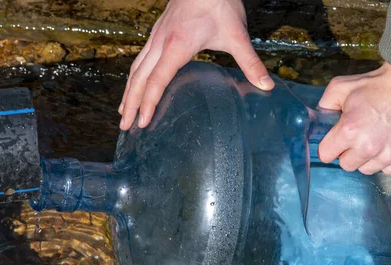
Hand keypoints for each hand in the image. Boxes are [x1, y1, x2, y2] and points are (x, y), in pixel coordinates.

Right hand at [118, 0, 273, 129]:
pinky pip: (140, 58)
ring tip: (123, 112)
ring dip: (129, 91)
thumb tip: (267, 85)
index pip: (158, 80)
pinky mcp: (158, 32)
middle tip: (124, 127)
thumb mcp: (237, 35)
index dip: (149, 103)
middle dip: (131, 104)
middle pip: (140, 78)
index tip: (143, 122)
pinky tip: (134, 85)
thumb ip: (250, 62)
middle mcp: (161, 41)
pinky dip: (134, 76)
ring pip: (136, 68)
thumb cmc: (220, 3)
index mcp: (178, 45)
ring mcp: (156, 36)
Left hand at [317, 63, 390, 174]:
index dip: (331, 145)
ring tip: (378, 137)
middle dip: (349, 152)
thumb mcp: (341, 87)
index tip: (338, 138)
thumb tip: (318, 122)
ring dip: (369, 157)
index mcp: (349, 130)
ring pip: (368, 169)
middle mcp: (369, 147)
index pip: (326, 155)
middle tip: (360, 135)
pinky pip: (389, 169)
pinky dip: (389, 159)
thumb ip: (324, 106)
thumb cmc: (378, 84)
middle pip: (347, 165)